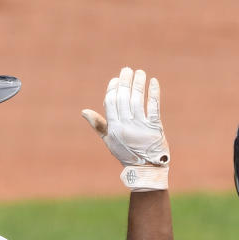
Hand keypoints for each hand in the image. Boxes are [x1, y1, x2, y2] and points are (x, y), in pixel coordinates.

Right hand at [82, 67, 169, 188]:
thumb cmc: (126, 154)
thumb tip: (84, 111)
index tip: (117, 79)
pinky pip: (153, 107)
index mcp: (113, 127)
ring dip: (138, 83)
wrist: (146, 169)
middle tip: (128, 70)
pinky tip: (153, 82)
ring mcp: (140, 126)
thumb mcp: (110, 141)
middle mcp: (125, 125)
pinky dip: (154, 93)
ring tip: (140, 73)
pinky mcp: (154, 128)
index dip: (113, 88)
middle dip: (125, 81)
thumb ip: (98, 125)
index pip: (110, 101)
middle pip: (123, 97)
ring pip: (137, 100)